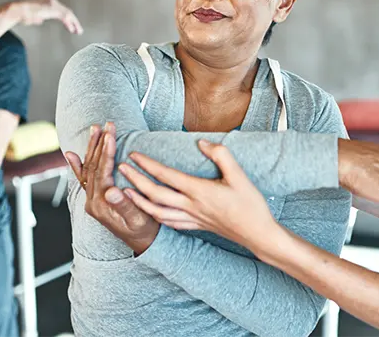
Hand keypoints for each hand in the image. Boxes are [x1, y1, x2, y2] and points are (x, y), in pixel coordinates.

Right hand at [14, 0, 83, 33]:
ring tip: (78, 31)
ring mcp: (53, 4)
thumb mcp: (33, 16)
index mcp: (48, 2)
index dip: (68, 19)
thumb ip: (38, 17)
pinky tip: (72, 29)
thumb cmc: (22, 14)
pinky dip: (70, 23)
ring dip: (74, 23)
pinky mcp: (53, 9)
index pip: (61, 10)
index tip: (71, 26)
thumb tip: (40, 20)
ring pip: (68, 14)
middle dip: (73, 21)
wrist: (18, 11)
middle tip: (78, 30)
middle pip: (67, 11)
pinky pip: (65, 16)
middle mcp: (52, 1)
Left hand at [64, 123, 158, 254]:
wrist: (142, 244)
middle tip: (107, 124)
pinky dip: (77, 166)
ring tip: (95, 129)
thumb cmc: (144, 231)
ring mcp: (92, 201)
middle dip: (100, 144)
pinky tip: (71, 154)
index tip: (110, 135)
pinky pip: (84, 180)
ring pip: (88, 169)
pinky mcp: (95, 200)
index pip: (102, 173)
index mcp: (102, 205)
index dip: (106, 153)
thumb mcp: (138, 219)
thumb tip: (111, 191)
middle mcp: (93, 202)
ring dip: (92, 148)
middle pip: (93, 167)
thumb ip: (124, 205)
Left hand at [117, 140, 278, 249]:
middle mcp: (191, 206)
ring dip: (139, 201)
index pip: (166, 176)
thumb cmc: (251, 204)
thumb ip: (221, 155)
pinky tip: (150, 211)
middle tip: (120, 169)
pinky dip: (154, 216)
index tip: (134, 155)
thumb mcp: (239, 175)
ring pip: (157, 212)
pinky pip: (169, 222)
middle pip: (155, 194)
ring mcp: (192, 218)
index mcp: (199, 191)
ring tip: (126, 191)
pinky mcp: (196, 226)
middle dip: (135, 181)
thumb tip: (202, 143)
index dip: (148, 165)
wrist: (258, 234)